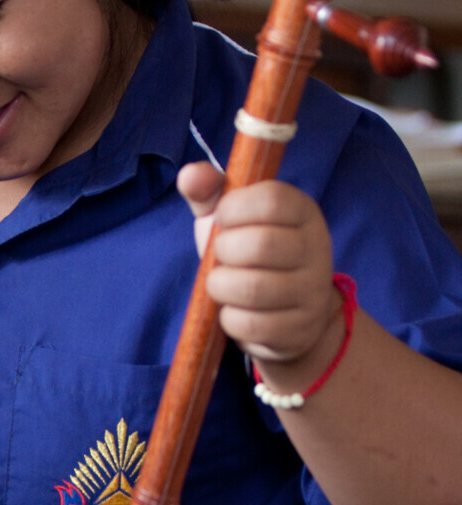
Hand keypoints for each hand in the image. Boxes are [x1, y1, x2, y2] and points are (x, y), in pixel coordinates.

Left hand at [176, 162, 341, 371]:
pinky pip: (251, 324)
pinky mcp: (300, 330)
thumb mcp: (232, 218)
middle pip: (260, 245)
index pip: (273, 200)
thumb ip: (210, 191)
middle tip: (221, 256)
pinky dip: (228, 318)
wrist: (288, 314)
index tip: (222, 218)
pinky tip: (233, 310)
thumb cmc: (251, 255)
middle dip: (223, 251)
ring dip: (221, 286)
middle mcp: (316, 248)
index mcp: (303, 211)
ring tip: (222, 283)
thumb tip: (189, 174)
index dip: (234, 208)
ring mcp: (312, 292)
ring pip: (253, 288)